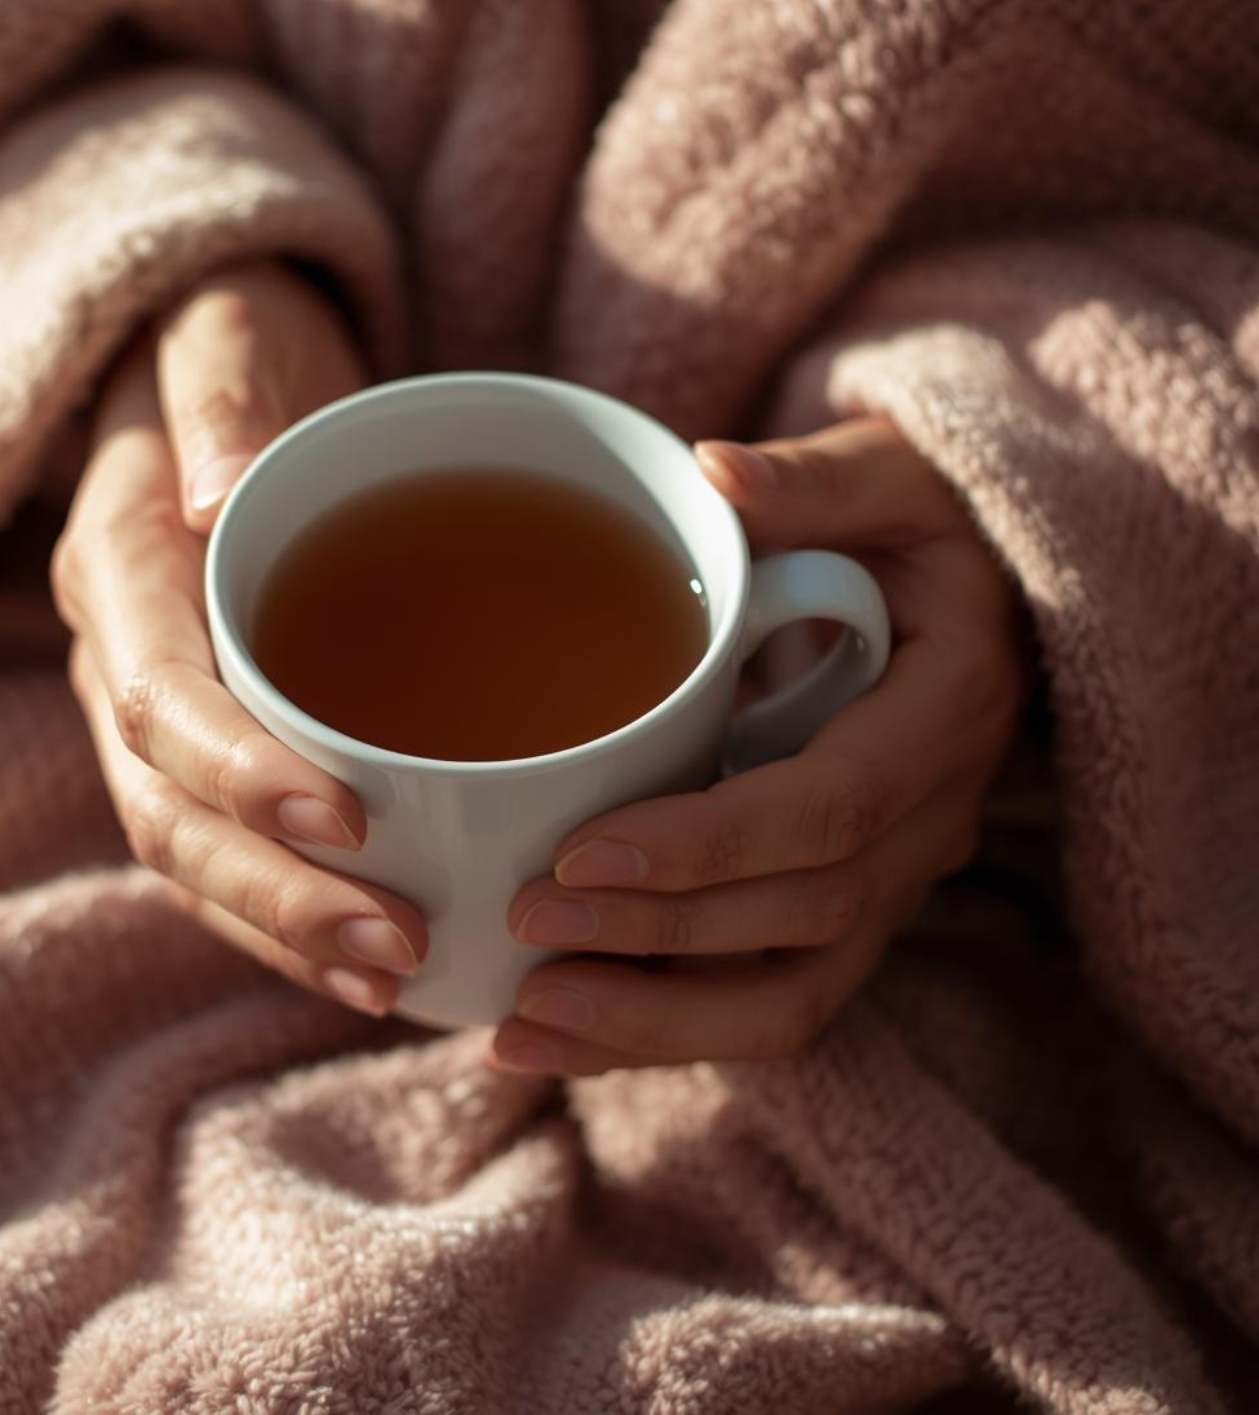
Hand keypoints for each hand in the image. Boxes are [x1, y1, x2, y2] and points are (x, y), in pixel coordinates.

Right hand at [52, 264, 426, 1015]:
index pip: (158, 696)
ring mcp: (152, 706)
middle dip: (274, 891)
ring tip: (393, 977)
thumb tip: (219, 492)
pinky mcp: (201, 734)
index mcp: (119, 560)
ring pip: (188, 853)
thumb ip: (222, 392)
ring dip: (283, 927)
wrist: (214, 358)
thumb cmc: (234, 333)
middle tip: (394, 947)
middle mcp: (119, 652)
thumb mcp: (227, 324)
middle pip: (166, 808)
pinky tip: (373, 956)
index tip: (353, 820)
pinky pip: (224, 844)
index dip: (242, 773)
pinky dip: (286, 911)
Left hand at [490, 415, 1026, 1075]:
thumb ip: (816, 482)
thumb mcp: (893, 476)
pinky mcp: (846, 906)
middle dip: (658, 938)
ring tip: (522, 1026)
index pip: (835, 806)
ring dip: (656, 1024)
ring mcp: (896, 877)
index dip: (712, 843)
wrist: (978, 597)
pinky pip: (767, 995)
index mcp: (948, 709)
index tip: (579, 853)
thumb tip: (715, 471)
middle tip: (523, 925)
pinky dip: (665, 1026)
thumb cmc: (922, 527)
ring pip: (791, 995)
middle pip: (804, 917)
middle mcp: (933, 817)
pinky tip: (557, 1030)